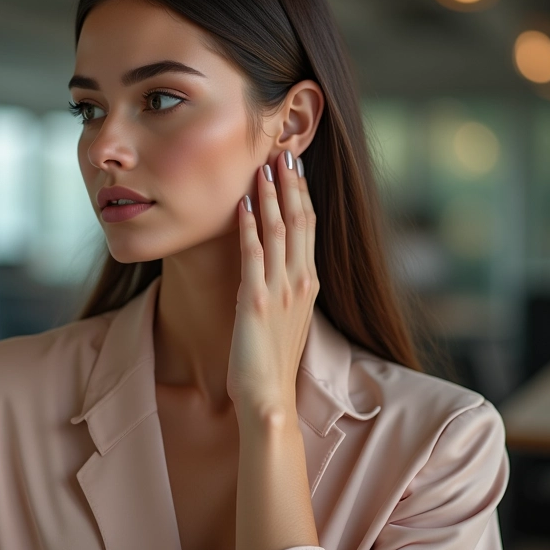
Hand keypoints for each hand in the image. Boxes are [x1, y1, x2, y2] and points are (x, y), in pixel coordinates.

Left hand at [227, 149, 319, 427]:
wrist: (269, 397)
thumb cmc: (275, 361)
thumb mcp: (289, 319)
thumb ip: (287, 289)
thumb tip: (281, 267)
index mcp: (309, 284)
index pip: (309, 229)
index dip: (301, 195)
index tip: (294, 168)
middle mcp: (300, 282)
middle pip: (300, 221)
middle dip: (290, 185)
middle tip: (282, 152)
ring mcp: (280, 290)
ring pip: (279, 231)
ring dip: (270, 196)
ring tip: (263, 167)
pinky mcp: (257, 301)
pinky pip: (253, 255)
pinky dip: (248, 227)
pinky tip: (240, 204)